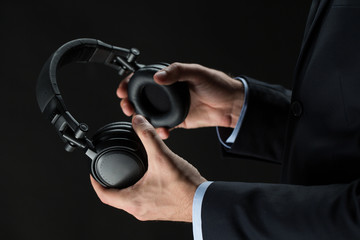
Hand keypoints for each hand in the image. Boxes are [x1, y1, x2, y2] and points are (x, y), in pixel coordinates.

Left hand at [90, 115, 205, 221]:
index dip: (95, 183)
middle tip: (111, 170)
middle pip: (116, 198)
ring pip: (130, 199)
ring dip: (127, 186)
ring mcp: (149, 212)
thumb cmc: (184, 187)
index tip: (93, 174)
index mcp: (133, 200)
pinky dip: (140, 190)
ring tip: (129, 173)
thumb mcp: (162, 157)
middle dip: (112, 183)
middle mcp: (139, 210)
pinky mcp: (159, 210)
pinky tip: (148, 180)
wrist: (203, 201)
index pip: (104, 195)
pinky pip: (142, 200)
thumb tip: (138, 122)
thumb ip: (148, 136)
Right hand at [117, 63, 244, 138]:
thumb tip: (158, 76)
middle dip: (130, 102)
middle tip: (127, 107)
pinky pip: (163, 126)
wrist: (231, 106)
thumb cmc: (218, 85)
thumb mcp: (197, 73)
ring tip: (140, 122)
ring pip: (149, 113)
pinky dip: (159, 130)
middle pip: (142, 97)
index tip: (122, 90)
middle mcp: (168, 92)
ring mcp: (172, 107)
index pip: (144, 78)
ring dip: (141, 118)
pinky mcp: (178, 120)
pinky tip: (161, 132)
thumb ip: (177, 72)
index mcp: (170, 77)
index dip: (130, 82)